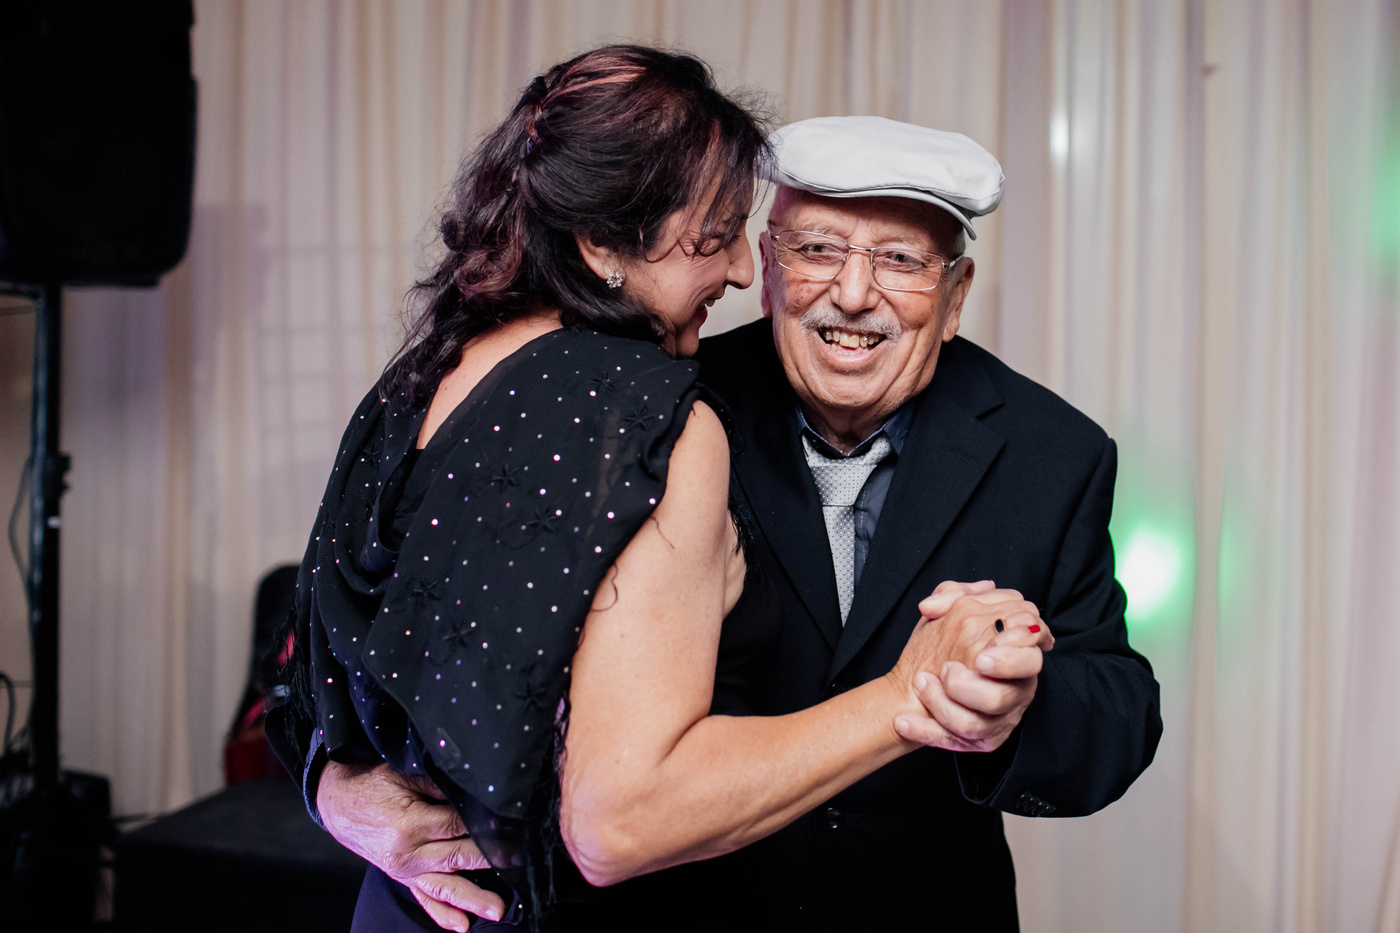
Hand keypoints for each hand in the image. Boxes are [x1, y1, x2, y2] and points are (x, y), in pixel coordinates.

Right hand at [317, 761, 504, 930]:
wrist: (336, 801)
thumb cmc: (371, 782)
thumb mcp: (403, 774)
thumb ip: (439, 786)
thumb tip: (474, 793)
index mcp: (410, 825)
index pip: (460, 826)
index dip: (488, 825)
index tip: (515, 827)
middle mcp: (408, 854)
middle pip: (459, 858)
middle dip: (492, 861)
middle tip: (521, 864)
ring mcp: (404, 870)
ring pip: (445, 886)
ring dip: (473, 899)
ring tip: (498, 910)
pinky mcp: (401, 877)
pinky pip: (424, 898)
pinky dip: (442, 913)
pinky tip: (462, 925)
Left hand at [889, 581, 1050, 751]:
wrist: (914, 686)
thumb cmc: (941, 647)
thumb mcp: (951, 613)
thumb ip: (955, 595)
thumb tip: (950, 598)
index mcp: (1014, 656)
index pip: (1029, 657)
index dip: (1011, 656)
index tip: (982, 655)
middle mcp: (1011, 690)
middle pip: (1005, 696)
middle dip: (975, 689)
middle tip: (949, 673)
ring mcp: (995, 719)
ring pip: (976, 723)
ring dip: (942, 705)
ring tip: (920, 683)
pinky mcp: (975, 740)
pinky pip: (951, 742)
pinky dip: (924, 731)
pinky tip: (903, 722)